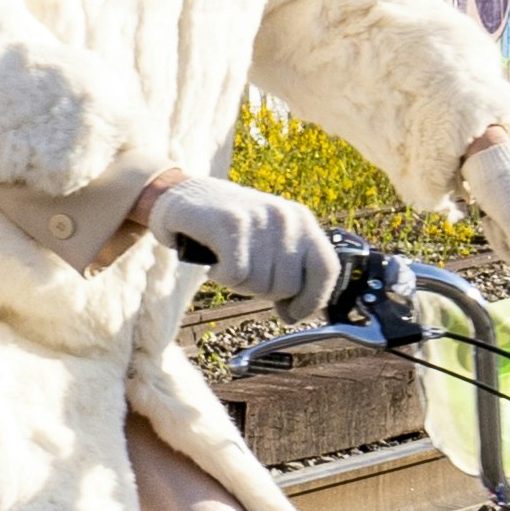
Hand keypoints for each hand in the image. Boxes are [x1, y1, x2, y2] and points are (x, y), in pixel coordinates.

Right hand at [139, 167, 335, 304]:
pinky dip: (222, 278)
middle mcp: (286, 216)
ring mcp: (259, 217)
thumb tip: (295, 315)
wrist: (183, 195)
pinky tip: (215, 264)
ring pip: (260, 284)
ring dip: (240, 285)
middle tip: (244, 273)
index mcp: (302, 220)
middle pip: (288, 285)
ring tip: (228, 262)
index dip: (313, 299)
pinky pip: (235, 276)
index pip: (327, 268)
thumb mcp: (269, 242)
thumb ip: (288, 273)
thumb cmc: (229, 228)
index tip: (292, 313)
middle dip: (264, 292)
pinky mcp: (230, 223)